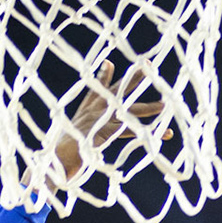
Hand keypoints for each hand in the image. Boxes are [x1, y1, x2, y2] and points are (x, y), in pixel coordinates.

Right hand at [52, 60, 167, 183]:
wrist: (55, 159)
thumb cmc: (57, 155)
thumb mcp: (66, 138)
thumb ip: (70, 136)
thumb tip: (59, 149)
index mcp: (84, 110)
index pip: (96, 88)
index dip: (104, 75)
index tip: (109, 63)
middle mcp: (95, 111)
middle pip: (119, 90)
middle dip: (135, 77)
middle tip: (148, 64)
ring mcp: (102, 120)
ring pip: (131, 110)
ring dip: (150, 108)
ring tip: (166, 104)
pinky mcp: (108, 133)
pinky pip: (133, 133)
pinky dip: (148, 135)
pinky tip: (163, 134)